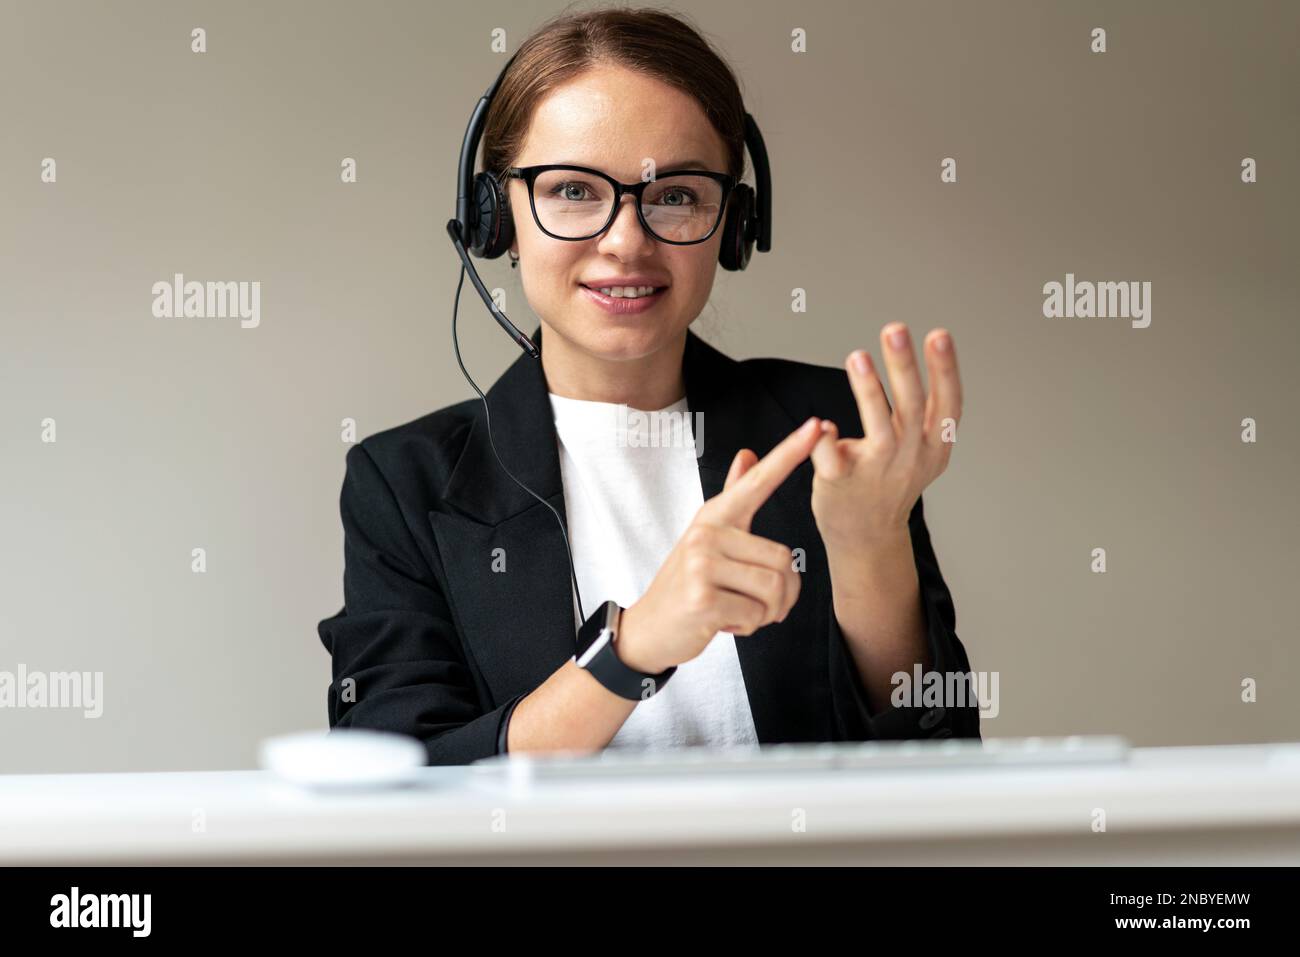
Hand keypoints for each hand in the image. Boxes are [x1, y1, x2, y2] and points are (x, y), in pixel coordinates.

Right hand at [617, 416, 824, 673]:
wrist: (650, 628)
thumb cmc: (686, 584)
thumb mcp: (708, 537)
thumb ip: (732, 496)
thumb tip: (747, 454)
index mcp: (714, 516)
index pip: (759, 480)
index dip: (790, 453)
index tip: (817, 426)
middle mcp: (707, 533)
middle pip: (783, 559)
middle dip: (779, 594)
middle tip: (752, 602)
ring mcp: (702, 565)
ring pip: (774, 589)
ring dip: (766, 613)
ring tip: (738, 611)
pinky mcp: (702, 599)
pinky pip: (756, 615)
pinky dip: (748, 627)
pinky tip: (724, 623)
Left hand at [810, 324, 961, 552]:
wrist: (868, 535)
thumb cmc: (892, 483)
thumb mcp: (926, 450)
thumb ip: (928, 409)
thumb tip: (929, 347)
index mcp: (934, 444)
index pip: (948, 402)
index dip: (945, 369)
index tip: (939, 335)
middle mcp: (910, 457)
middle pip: (912, 408)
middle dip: (904, 367)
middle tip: (895, 331)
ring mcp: (876, 471)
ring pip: (878, 430)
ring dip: (868, 392)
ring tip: (858, 357)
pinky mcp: (841, 482)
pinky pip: (832, 458)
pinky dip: (826, 441)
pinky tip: (821, 423)